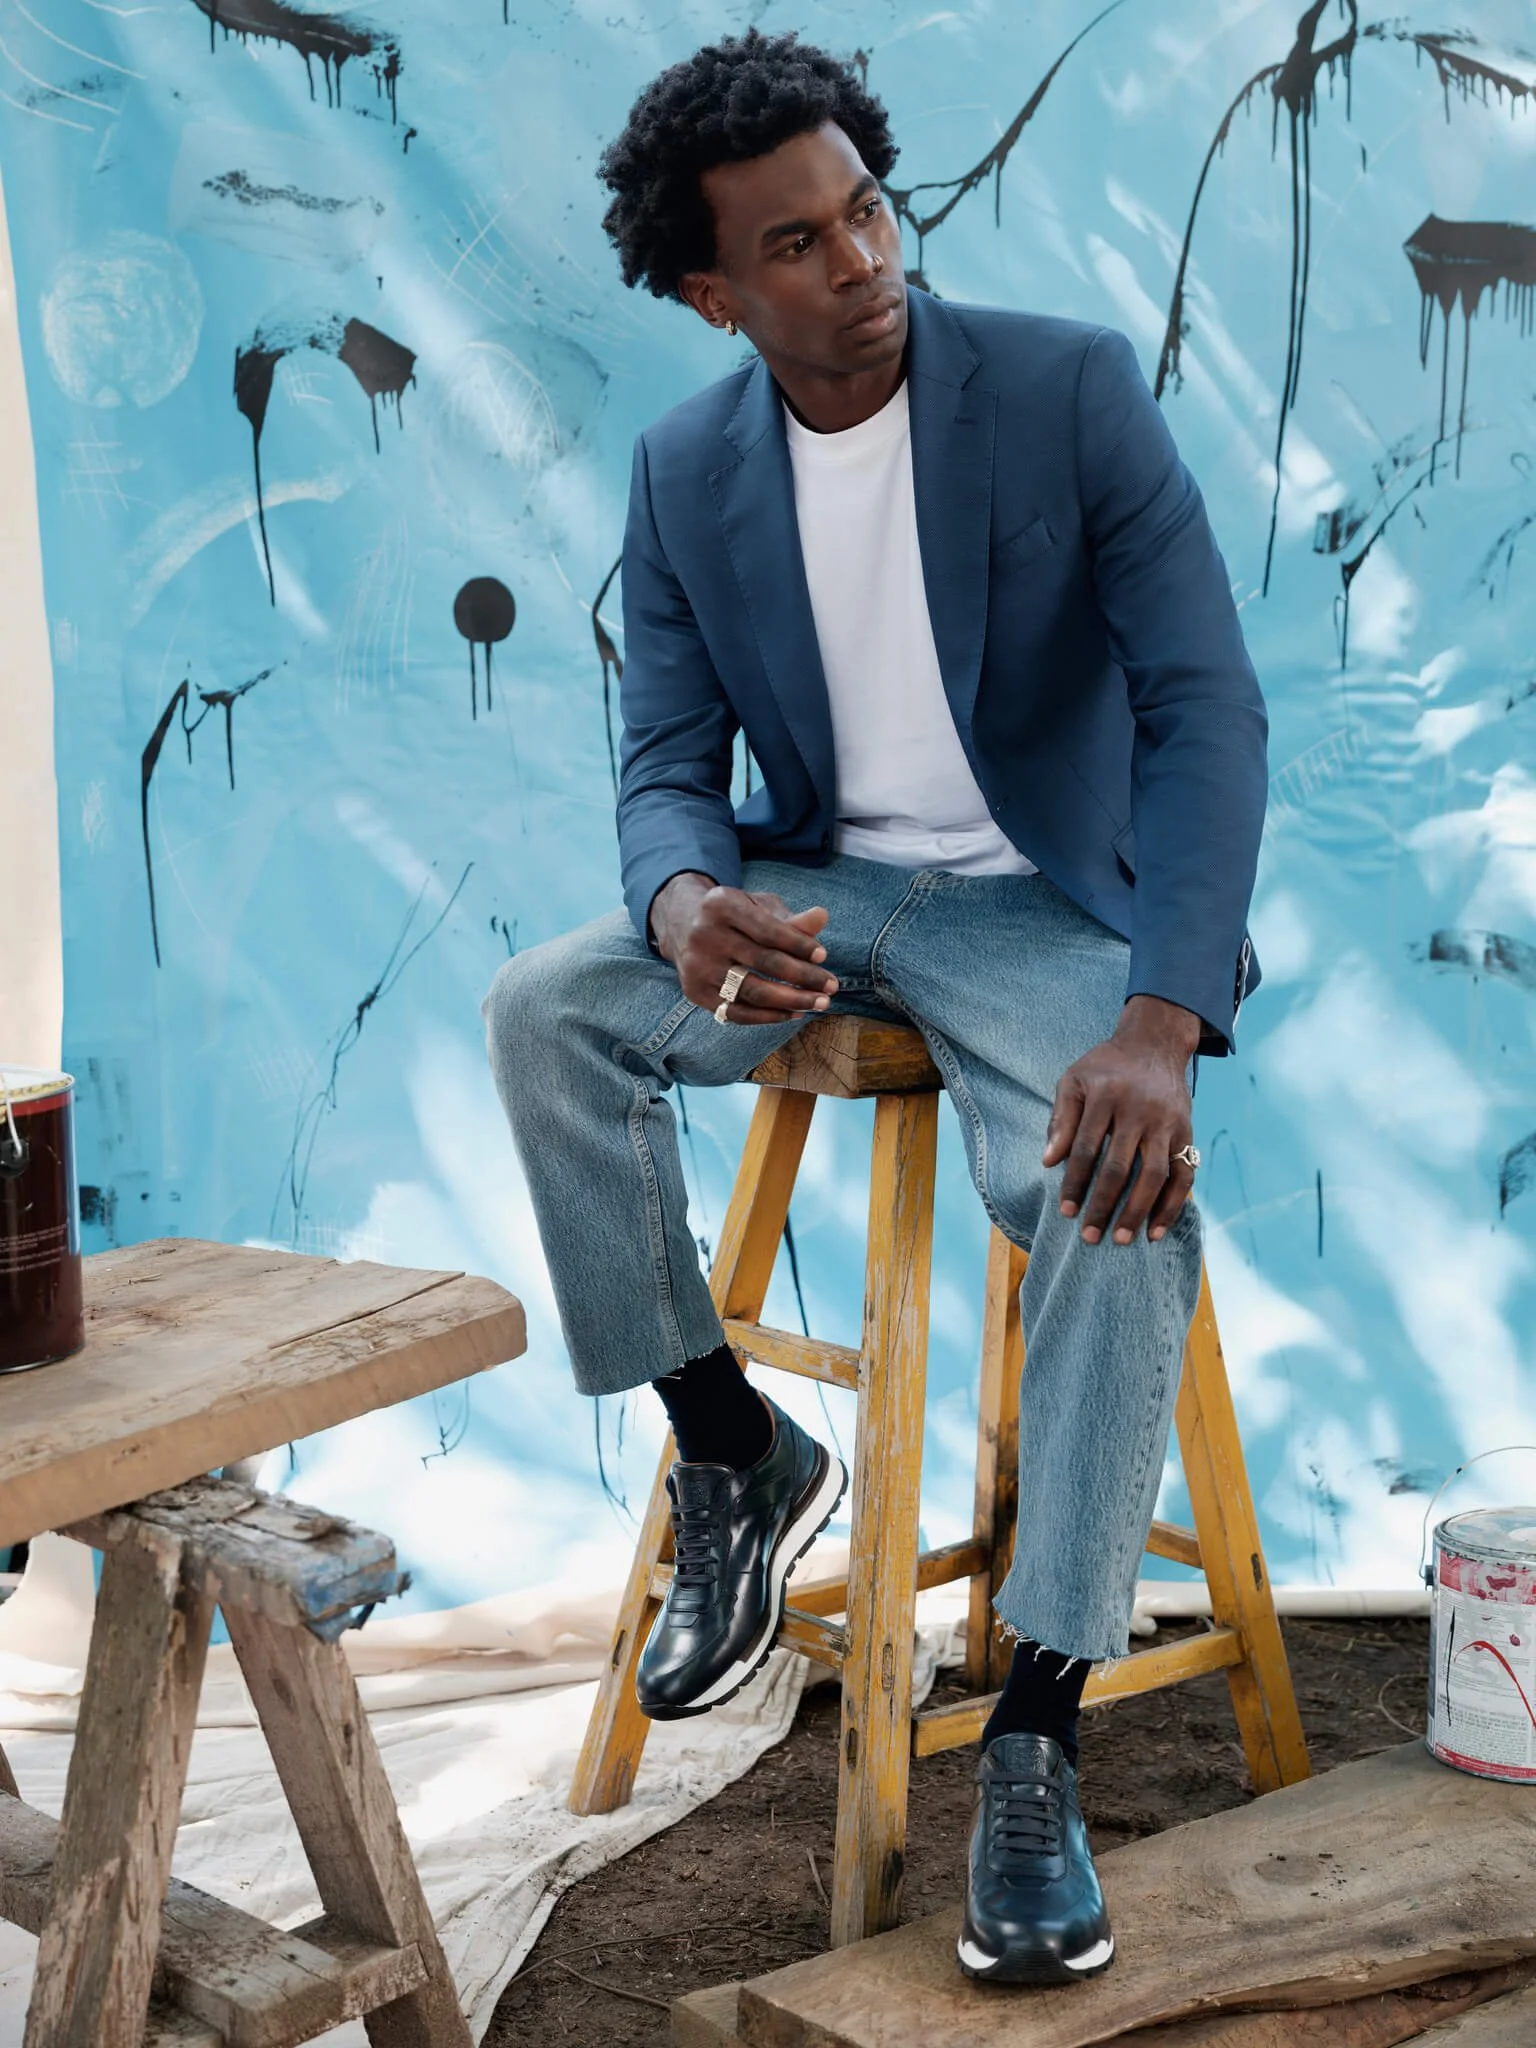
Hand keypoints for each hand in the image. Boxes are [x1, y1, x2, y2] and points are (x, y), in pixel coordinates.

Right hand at [649, 872, 838, 1021]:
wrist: (682, 924)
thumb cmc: (733, 915)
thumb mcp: (757, 906)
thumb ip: (788, 919)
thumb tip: (822, 917)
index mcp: (721, 905)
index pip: (767, 930)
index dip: (799, 945)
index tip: (824, 956)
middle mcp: (704, 935)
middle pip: (762, 962)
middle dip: (803, 977)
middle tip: (832, 986)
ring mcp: (697, 967)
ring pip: (751, 992)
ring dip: (791, 1001)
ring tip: (819, 1003)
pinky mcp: (694, 992)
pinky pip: (736, 1012)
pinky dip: (768, 1016)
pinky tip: (793, 1013)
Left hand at [1043, 995, 1200, 1244]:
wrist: (1154, 1044)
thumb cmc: (1106, 1067)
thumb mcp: (1074, 1080)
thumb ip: (1061, 1118)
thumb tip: (1049, 1161)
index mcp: (1106, 1097)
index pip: (1086, 1149)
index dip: (1075, 1182)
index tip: (1065, 1211)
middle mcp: (1139, 1110)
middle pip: (1120, 1167)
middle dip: (1104, 1205)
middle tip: (1090, 1236)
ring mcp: (1166, 1123)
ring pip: (1153, 1175)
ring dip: (1137, 1211)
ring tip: (1121, 1238)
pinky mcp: (1187, 1132)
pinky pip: (1183, 1175)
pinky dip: (1172, 1205)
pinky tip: (1156, 1230)